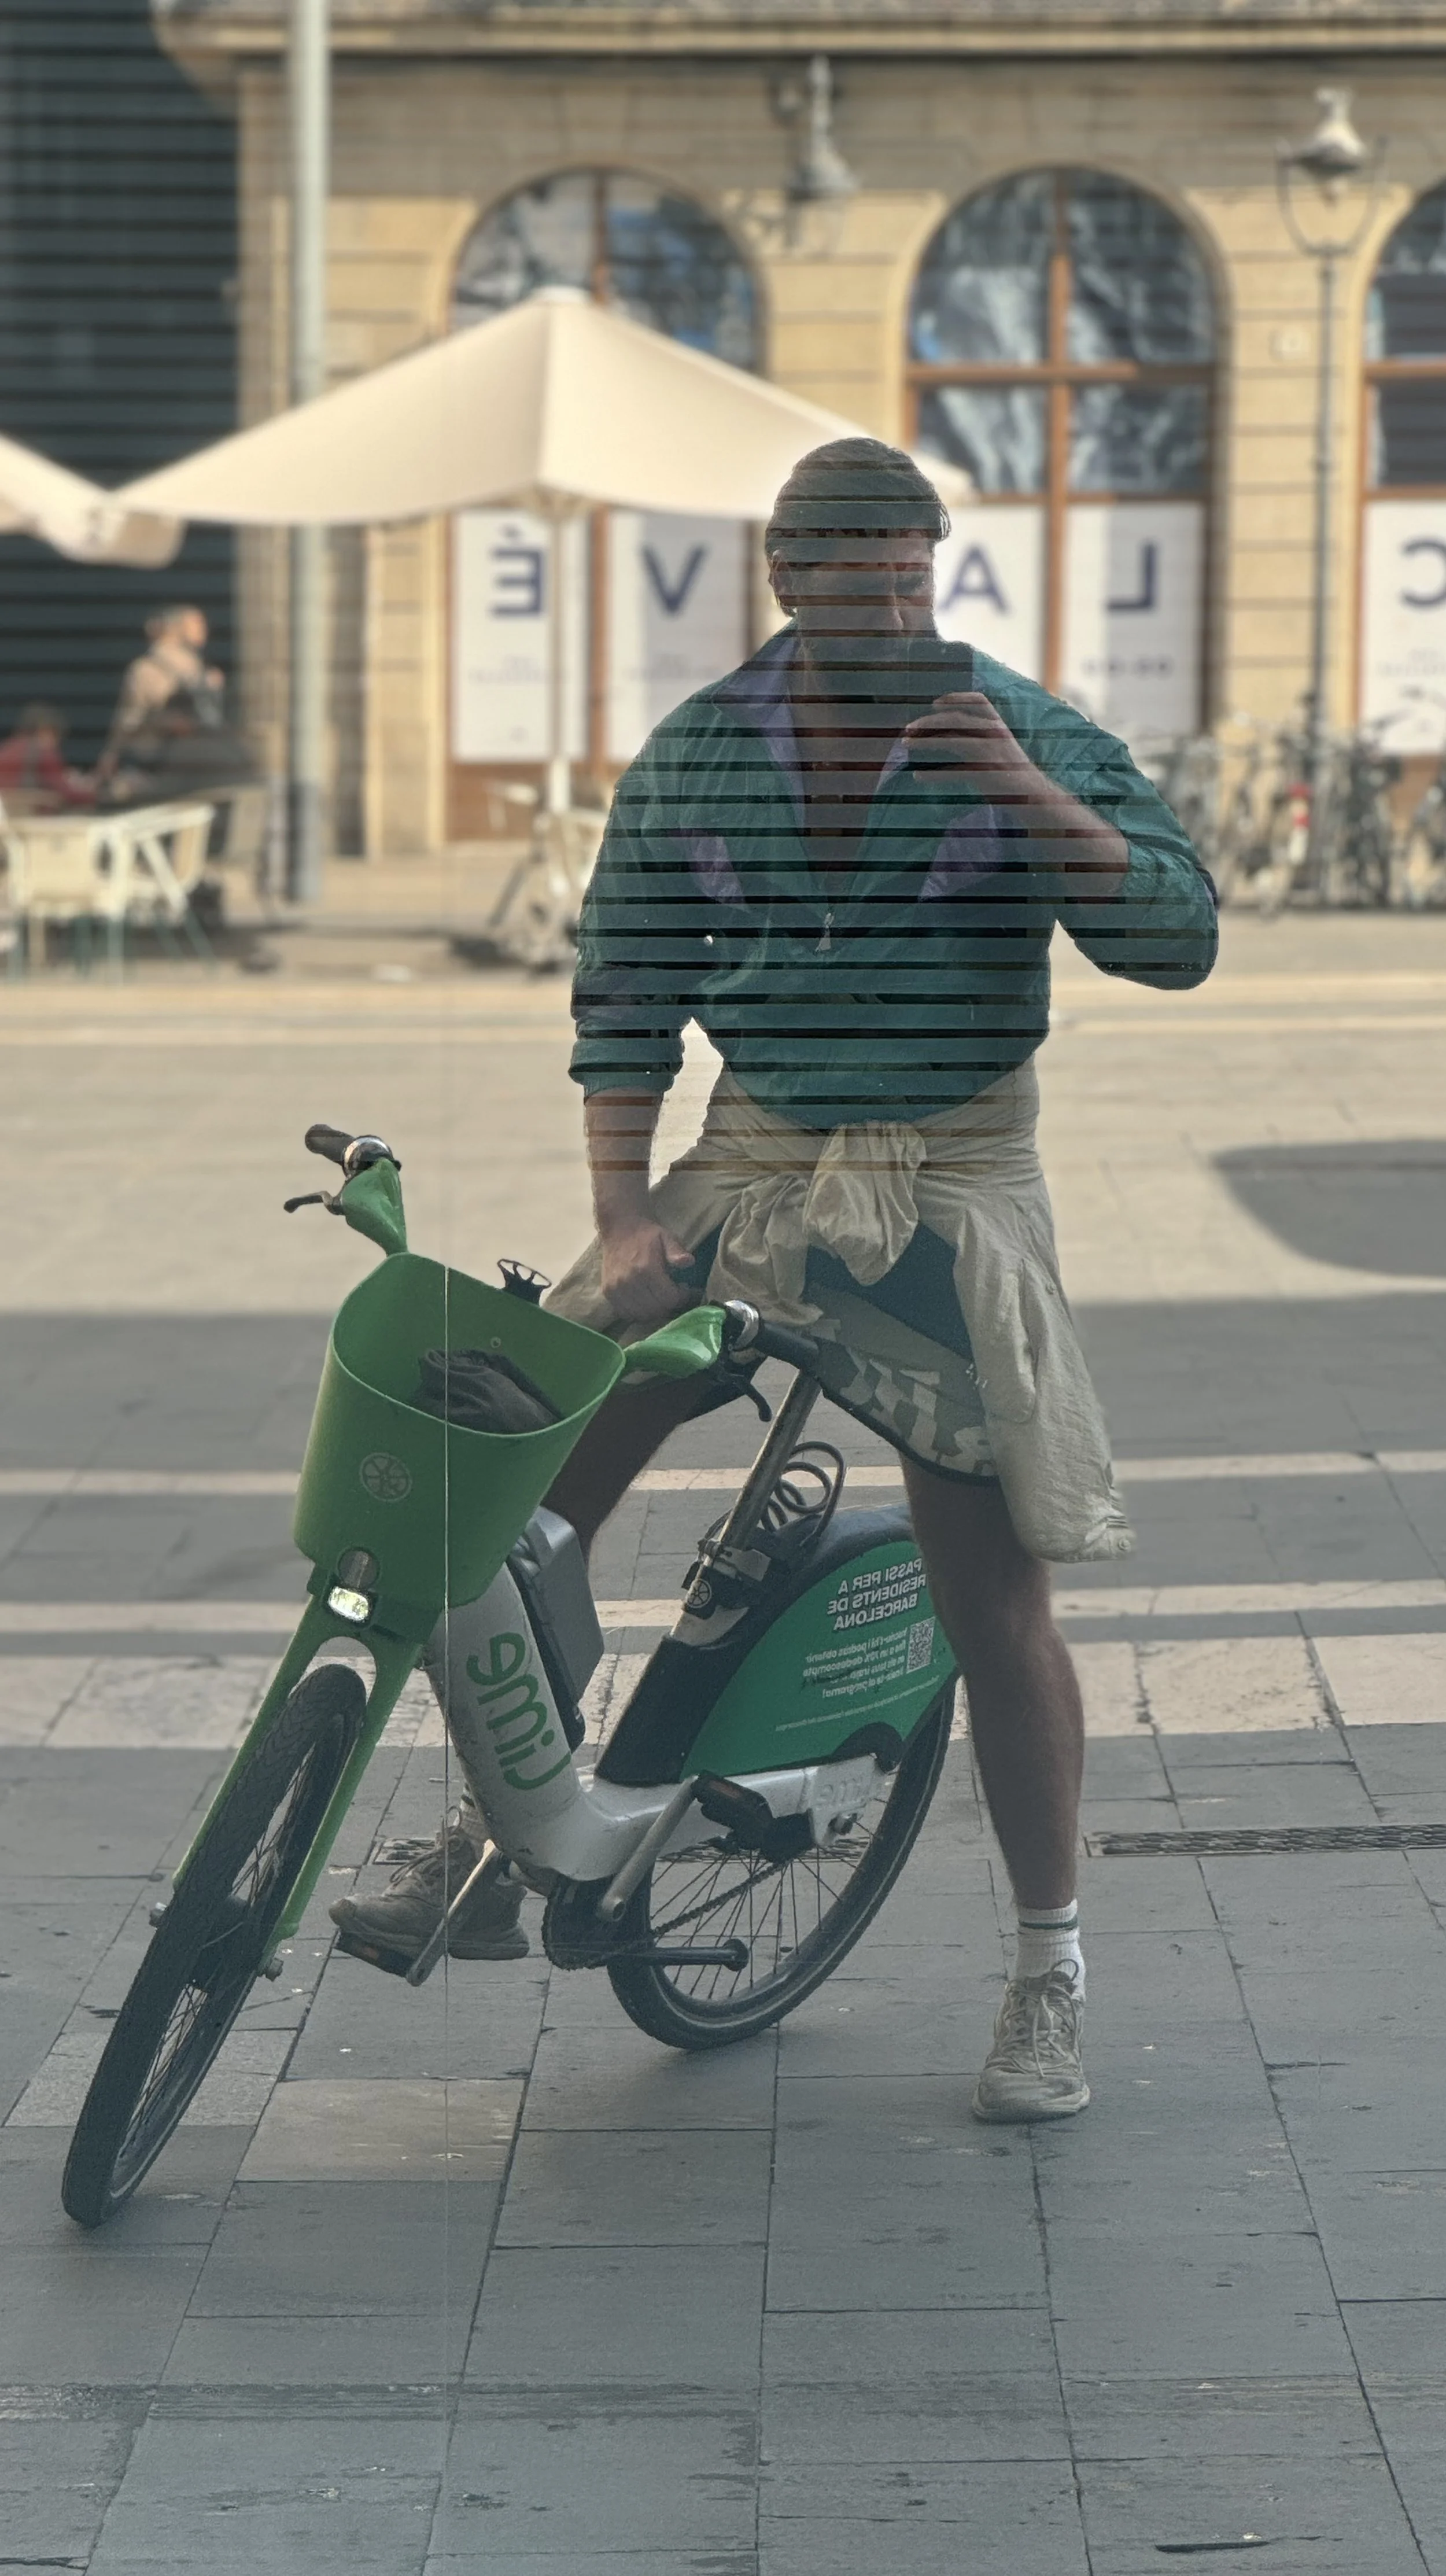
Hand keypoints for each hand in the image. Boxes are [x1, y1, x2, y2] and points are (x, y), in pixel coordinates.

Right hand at [599, 1218, 697, 1325]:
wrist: (618, 1228)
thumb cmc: (646, 1234)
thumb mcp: (666, 1237)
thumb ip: (676, 1251)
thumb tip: (688, 1262)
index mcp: (646, 1268)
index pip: (669, 1298)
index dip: (681, 1297)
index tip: (684, 1288)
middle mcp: (629, 1281)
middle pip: (656, 1309)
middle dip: (669, 1304)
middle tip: (673, 1294)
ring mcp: (616, 1289)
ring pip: (641, 1315)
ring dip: (655, 1311)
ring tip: (660, 1298)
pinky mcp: (607, 1292)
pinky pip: (625, 1313)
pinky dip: (638, 1313)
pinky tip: (645, 1301)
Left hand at [903, 691, 1046, 805]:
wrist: (1033, 795)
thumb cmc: (1012, 771)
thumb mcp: (1000, 746)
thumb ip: (979, 736)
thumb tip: (945, 732)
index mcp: (998, 726)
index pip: (979, 701)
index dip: (956, 698)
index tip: (935, 702)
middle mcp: (994, 735)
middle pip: (957, 719)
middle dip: (929, 722)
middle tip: (908, 729)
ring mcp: (990, 755)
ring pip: (952, 741)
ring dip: (926, 742)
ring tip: (906, 744)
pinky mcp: (984, 775)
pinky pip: (952, 772)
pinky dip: (933, 775)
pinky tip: (918, 777)